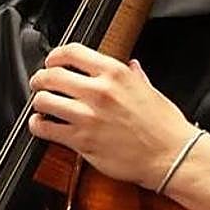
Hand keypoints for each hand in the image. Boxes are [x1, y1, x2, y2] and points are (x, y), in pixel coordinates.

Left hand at [27, 43, 194, 190]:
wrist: (172, 156)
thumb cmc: (165, 126)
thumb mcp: (150, 90)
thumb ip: (135, 76)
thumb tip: (131, 65)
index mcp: (115, 74)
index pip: (72, 52)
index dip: (55, 56)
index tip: (51, 61)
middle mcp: (99, 92)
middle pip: (51, 75)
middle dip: (40, 79)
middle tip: (39, 83)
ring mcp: (88, 117)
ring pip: (44, 101)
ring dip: (38, 102)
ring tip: (41, 105)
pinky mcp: (82, 141)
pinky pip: (46, 129)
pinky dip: (38, 126)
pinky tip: (41, 125)